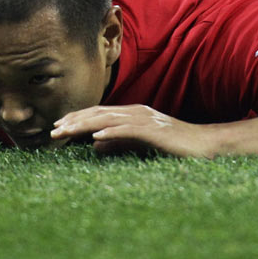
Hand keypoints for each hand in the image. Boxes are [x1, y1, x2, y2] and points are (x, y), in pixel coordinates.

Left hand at [51, 104, 217, 157]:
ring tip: (65, 132)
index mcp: (132, 114)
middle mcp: (135, 112)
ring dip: (84, 125)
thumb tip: (95, 146)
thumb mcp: (140, 144)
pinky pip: (128, 130)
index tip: (57, 128)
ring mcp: (145, 119)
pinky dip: (111, 132)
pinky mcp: (154, 131)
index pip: (98, 114)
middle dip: (74, 121)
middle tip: (53, 131)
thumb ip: (118, 143)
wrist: (205, 145)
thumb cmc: (174, 146)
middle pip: (98, 113)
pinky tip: (96, 138)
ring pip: (108, 119)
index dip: (77, 119)